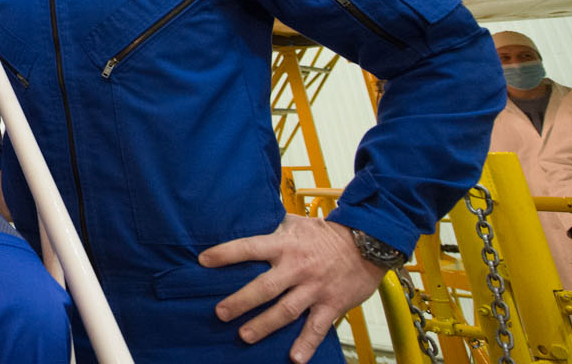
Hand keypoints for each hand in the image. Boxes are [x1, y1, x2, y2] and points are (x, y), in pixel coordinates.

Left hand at [198, 216, 384, 363]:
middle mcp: (297, 267)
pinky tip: (295, 358)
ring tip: (245, 335)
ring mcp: (314, 288)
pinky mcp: (332, 304)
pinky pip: (317, 328)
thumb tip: (246, 221)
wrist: (367, 242)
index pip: (249, 248)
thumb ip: (272, 228)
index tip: (203, 261)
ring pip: (286, 310)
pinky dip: (306, 344)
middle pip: (264, 287)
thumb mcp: (296, 223)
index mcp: (284, 245)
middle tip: (220, 313)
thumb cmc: (327, 233)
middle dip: (240, 301)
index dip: (225, 254)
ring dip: (264, 325)